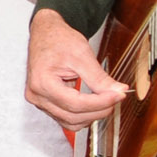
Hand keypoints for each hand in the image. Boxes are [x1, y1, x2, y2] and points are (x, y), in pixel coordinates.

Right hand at [26, 9, 128, 128]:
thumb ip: (99, 77)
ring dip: (91, 115)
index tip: (119, 95)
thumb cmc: (57, 40)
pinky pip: (66, 118)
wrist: (46, 34)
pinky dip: (82, 115)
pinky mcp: (46, 103)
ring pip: (70, 122)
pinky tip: (94, 104)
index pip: (75, 104)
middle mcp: (37, 96)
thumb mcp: (81, 55)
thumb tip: (118, 91)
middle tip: (117, 97)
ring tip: (106, 101)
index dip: (100, 102)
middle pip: (73, 116)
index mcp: (42, 82)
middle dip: (99, 110)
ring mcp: (40, 101)